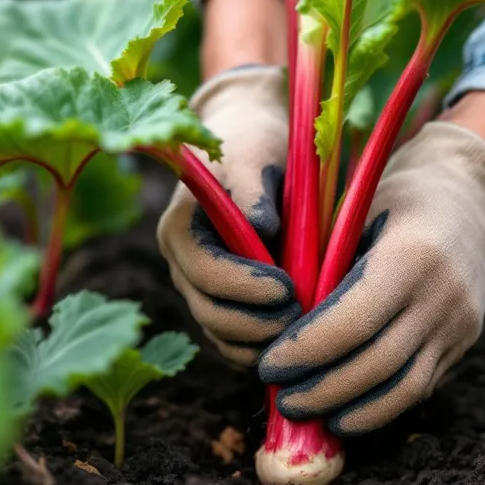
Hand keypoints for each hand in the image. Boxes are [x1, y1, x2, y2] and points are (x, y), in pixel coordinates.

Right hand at [157, 67, 299, 365]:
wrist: (250, 140)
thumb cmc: (253, 141)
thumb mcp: (252, 153)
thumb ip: (252, 188)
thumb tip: (262, 229)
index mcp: (180, 229)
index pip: (205, 272)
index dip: (246, 287)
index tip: (289, 288)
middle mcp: (182, 263)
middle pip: (210, 312)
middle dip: (257, 322)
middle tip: (304, 318)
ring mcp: (198, 286)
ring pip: (221, 333)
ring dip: (260, 340)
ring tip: (303, 330)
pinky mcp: (220, 299)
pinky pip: (234, 337)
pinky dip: (260, 344)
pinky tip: (295, 338)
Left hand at [258, 121, 484, 434]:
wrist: (471, 198)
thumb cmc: (394, 197)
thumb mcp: (356, 212)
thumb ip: (324, 264)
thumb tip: (278, 327)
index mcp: (411, 254)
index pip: (353, 322)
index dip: (306, 351)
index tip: (269, 365)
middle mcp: (443, 295)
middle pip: (377, 364)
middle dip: (323, 390)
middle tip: (282, 401)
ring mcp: (460, 323)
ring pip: (404, 389)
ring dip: (353, 412)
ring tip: (313, 417)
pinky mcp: (466, 341)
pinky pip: (421, 386)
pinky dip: (380, 406)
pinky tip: (346, 411)